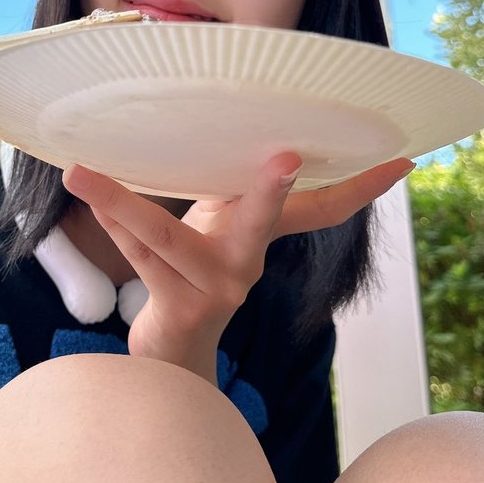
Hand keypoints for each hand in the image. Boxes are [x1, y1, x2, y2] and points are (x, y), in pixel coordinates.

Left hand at [62, 154, 413, 382]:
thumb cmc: (192, 268)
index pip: (323, 209)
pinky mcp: (177, 310)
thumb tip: (245, 132)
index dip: (362, 187)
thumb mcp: (219, 226)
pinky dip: (108, 222)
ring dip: (120, 203)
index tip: (401, 162)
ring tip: (81, 173)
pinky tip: (86, 193)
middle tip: (287, 158)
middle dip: (273, 191)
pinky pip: (138, 258)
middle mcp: (246, 266)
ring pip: (165, 238)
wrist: (173, 350)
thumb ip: (232, 193)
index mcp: (259, 238)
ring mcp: (214, 291)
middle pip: (261, 223)